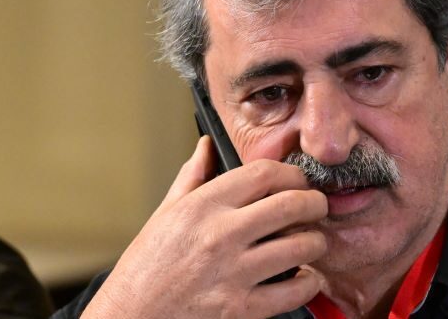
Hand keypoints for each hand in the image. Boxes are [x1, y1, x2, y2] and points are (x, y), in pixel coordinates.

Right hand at [82, 136, 327, 318]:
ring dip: (315, 242)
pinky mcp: (241, 309)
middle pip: (291, 204)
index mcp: (203, 206)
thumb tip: (206, 146)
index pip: (264, 173)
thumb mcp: (165, 213)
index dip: (291, 173)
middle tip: (317, 207)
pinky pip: (294, 292)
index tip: (297, 181)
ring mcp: (233, 273)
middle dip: (315, 203)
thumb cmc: (145, 268)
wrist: (129, 317)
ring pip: (301, 247)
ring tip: (311, 242)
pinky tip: (304, 277)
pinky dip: (308, 283)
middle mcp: (221, 235)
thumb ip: (192, 177)